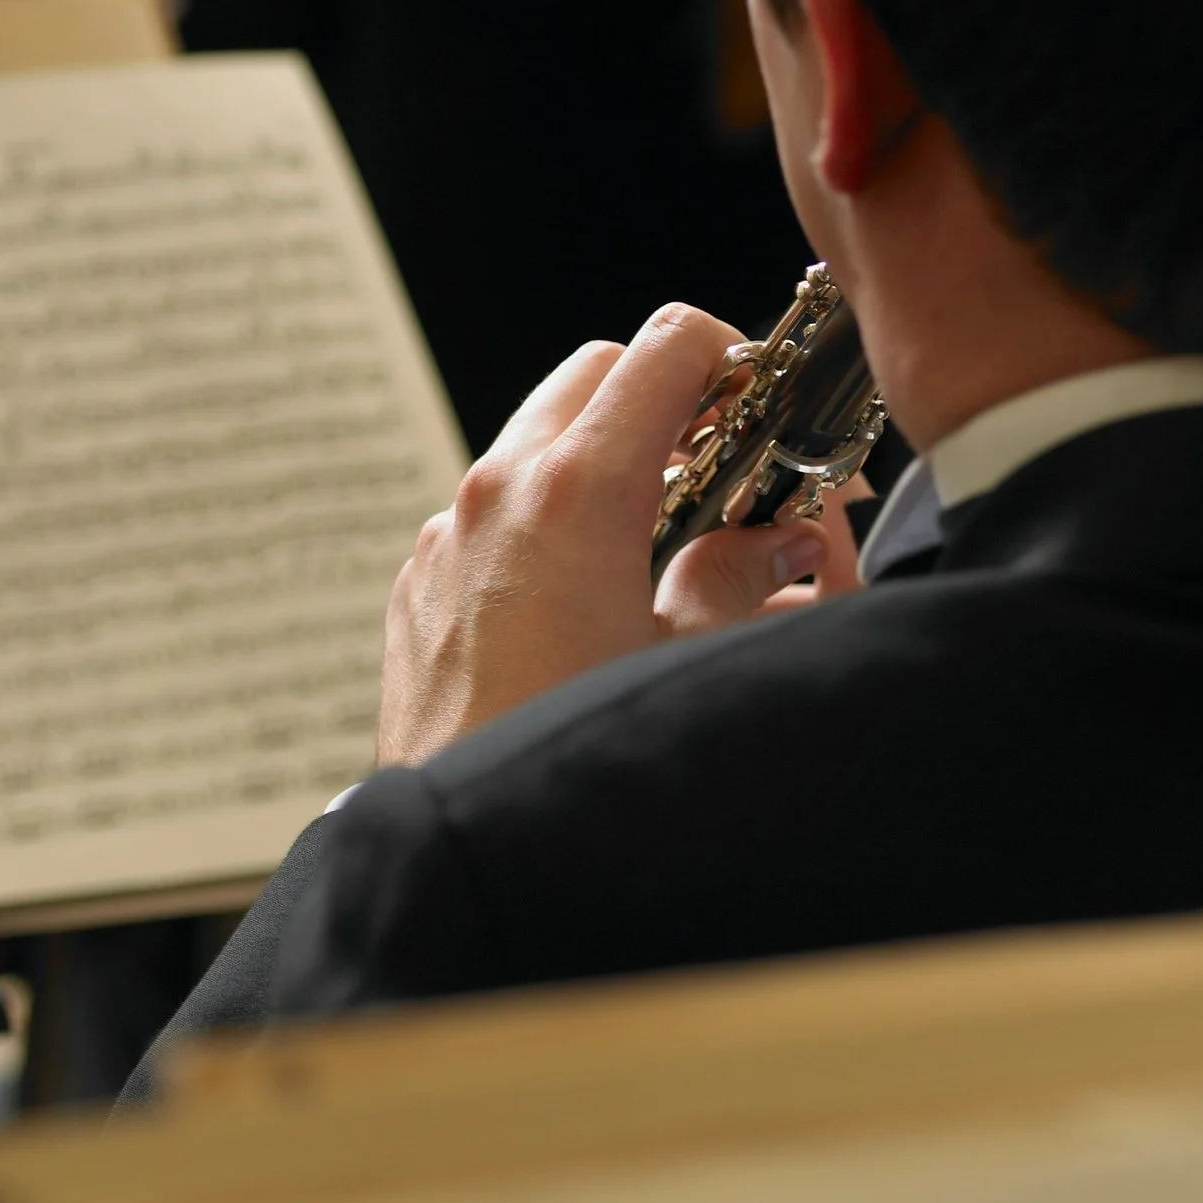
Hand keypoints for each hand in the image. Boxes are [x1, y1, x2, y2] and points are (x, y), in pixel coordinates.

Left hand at [377, 304, 862, 765]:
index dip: (731, 359)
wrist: (463, 853)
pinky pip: (488, 511)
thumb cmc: (572, 755)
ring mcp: (448, 535)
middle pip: (596, 374)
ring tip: (662, 541)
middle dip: (667, 402)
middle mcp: (499, 492)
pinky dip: (545, 518)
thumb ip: (742, 579)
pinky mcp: (419, 582)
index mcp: (577, 492)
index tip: (764, 404)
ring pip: (535, 439)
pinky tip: (586, 597)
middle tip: (726, 468)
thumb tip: (783, 542)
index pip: (666, 349)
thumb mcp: (688, 660)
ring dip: (604, 459)